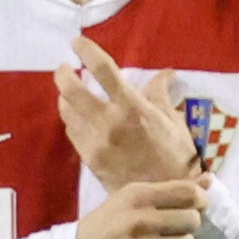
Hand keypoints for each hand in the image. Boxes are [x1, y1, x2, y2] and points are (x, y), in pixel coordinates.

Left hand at [56, 36, 203, 191]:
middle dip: (63, 74)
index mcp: (132, 108)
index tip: (77, 42)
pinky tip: (79, 116)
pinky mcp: (89, 159)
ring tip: (71, 91)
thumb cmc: (175, 156)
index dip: (87, 51)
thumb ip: (160, 94)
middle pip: (71, 90)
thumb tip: (164, 73)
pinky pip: (72, 132)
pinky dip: (72, 119)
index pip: (103, 71)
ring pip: (67, 112)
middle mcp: (109, 123)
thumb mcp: (173, 121)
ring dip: (66, 97)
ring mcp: (95, 143)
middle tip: (65, 68)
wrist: (165, 195)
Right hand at [77, 178, 203, 238]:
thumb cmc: (105, 227)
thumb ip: (168, 190)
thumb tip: (209, 180)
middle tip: (170, 229)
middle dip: (185, 225)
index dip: (199, 199)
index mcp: (137, 197)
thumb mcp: (129, 200)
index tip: (194, 206)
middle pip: (193, 219)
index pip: (188, 192)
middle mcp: (142, 221)